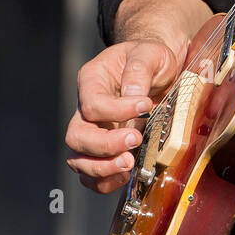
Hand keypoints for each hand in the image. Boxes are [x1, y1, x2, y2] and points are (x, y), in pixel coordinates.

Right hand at [65, 38, 186, 193]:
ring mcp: (92, 132)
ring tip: (129, 163)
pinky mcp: (104, 150)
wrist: (157, 69)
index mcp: (92, 81)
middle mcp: (85, 109)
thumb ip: (140, 69)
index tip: (146, 104)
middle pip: (77, 136)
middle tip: (135, 138)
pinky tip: (125, 175)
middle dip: (105, 144)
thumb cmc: (150, 58)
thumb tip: (134, 95)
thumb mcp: (149, 53)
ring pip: (78, 159)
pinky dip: (104, 181)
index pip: (92, 104)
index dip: (117, 110)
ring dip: (102, 167)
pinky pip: (91, 175)